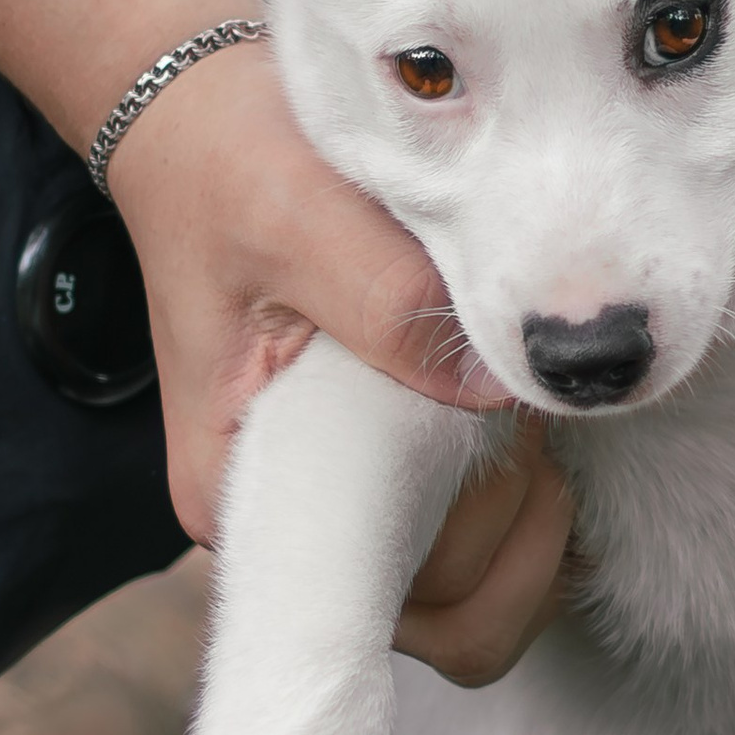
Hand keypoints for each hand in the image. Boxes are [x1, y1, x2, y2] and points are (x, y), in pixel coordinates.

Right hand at [110, 40, 574, 686]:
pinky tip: (520, 414)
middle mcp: (289, 527)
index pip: (381, 598)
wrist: (204, 129)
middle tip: (513, 401)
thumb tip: (496, 394)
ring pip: (478, 590)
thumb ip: (388, 303)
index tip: (494, 438)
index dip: (470, 538)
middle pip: (448, 605)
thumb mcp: (296, 214)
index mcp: (241, 493)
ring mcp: (342, 510)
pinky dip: (530, 498)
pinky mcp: (386, 479)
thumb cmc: (228, 168)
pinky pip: (484, 545)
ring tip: (514, 403)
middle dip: (511, 513)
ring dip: (529, 509)